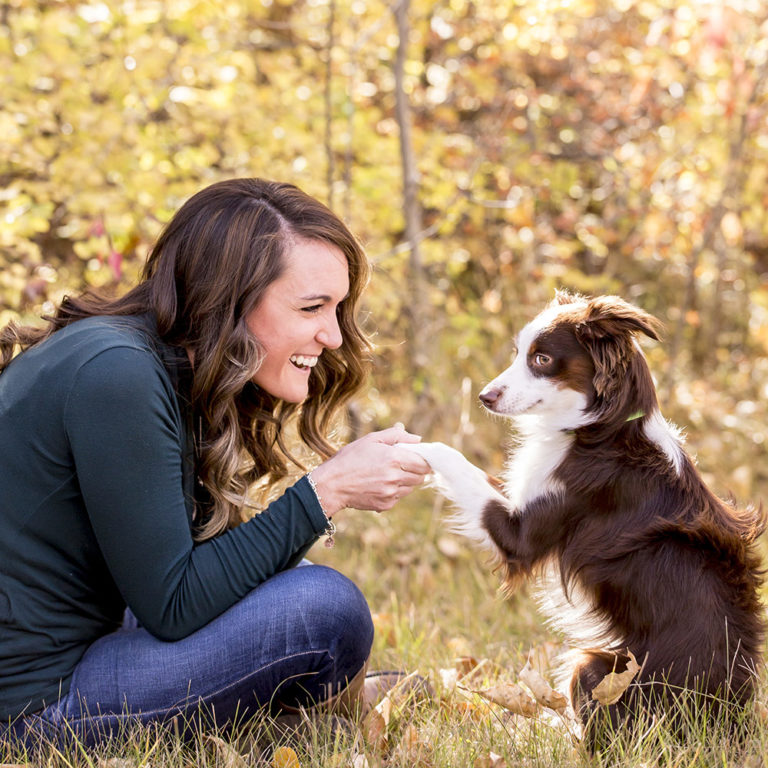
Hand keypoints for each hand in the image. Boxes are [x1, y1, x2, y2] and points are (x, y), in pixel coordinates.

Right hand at [309, 424, 430, 513]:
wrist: (331, 485)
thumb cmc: (349, 459)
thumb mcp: (371, 440)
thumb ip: (397, 436)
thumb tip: (418, 439)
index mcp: (393, 457)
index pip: (424, 463)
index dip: (424, 460)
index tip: (418, 458)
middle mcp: (395, 476)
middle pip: (421, 477)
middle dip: (415, 470)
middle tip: (402, 464)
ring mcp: (391, 493)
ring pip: (411, 487)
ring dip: (405, 481)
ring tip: (387, 474)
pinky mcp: (386, 505)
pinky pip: (399, 497)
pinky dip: (394, 491)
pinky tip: (379, 484)